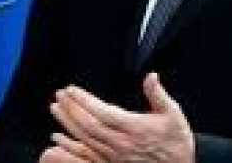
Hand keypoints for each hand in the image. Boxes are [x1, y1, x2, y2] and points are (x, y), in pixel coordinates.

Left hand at [46, 72, 194, 162]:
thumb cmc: (176, 140)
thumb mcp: (173, 113)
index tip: (72, 90)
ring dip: (67, 123)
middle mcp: (121, 143)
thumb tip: (151, 76)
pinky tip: (57, 137)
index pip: (103, 113)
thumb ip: (158, 94)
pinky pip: (85, 154)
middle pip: (89, 125)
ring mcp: (114, 155)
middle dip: (71, 109)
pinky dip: (69, 146)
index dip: (85, 101)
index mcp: (135, 128)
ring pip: (84, 139)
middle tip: (59, 95)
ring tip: (55, 108)